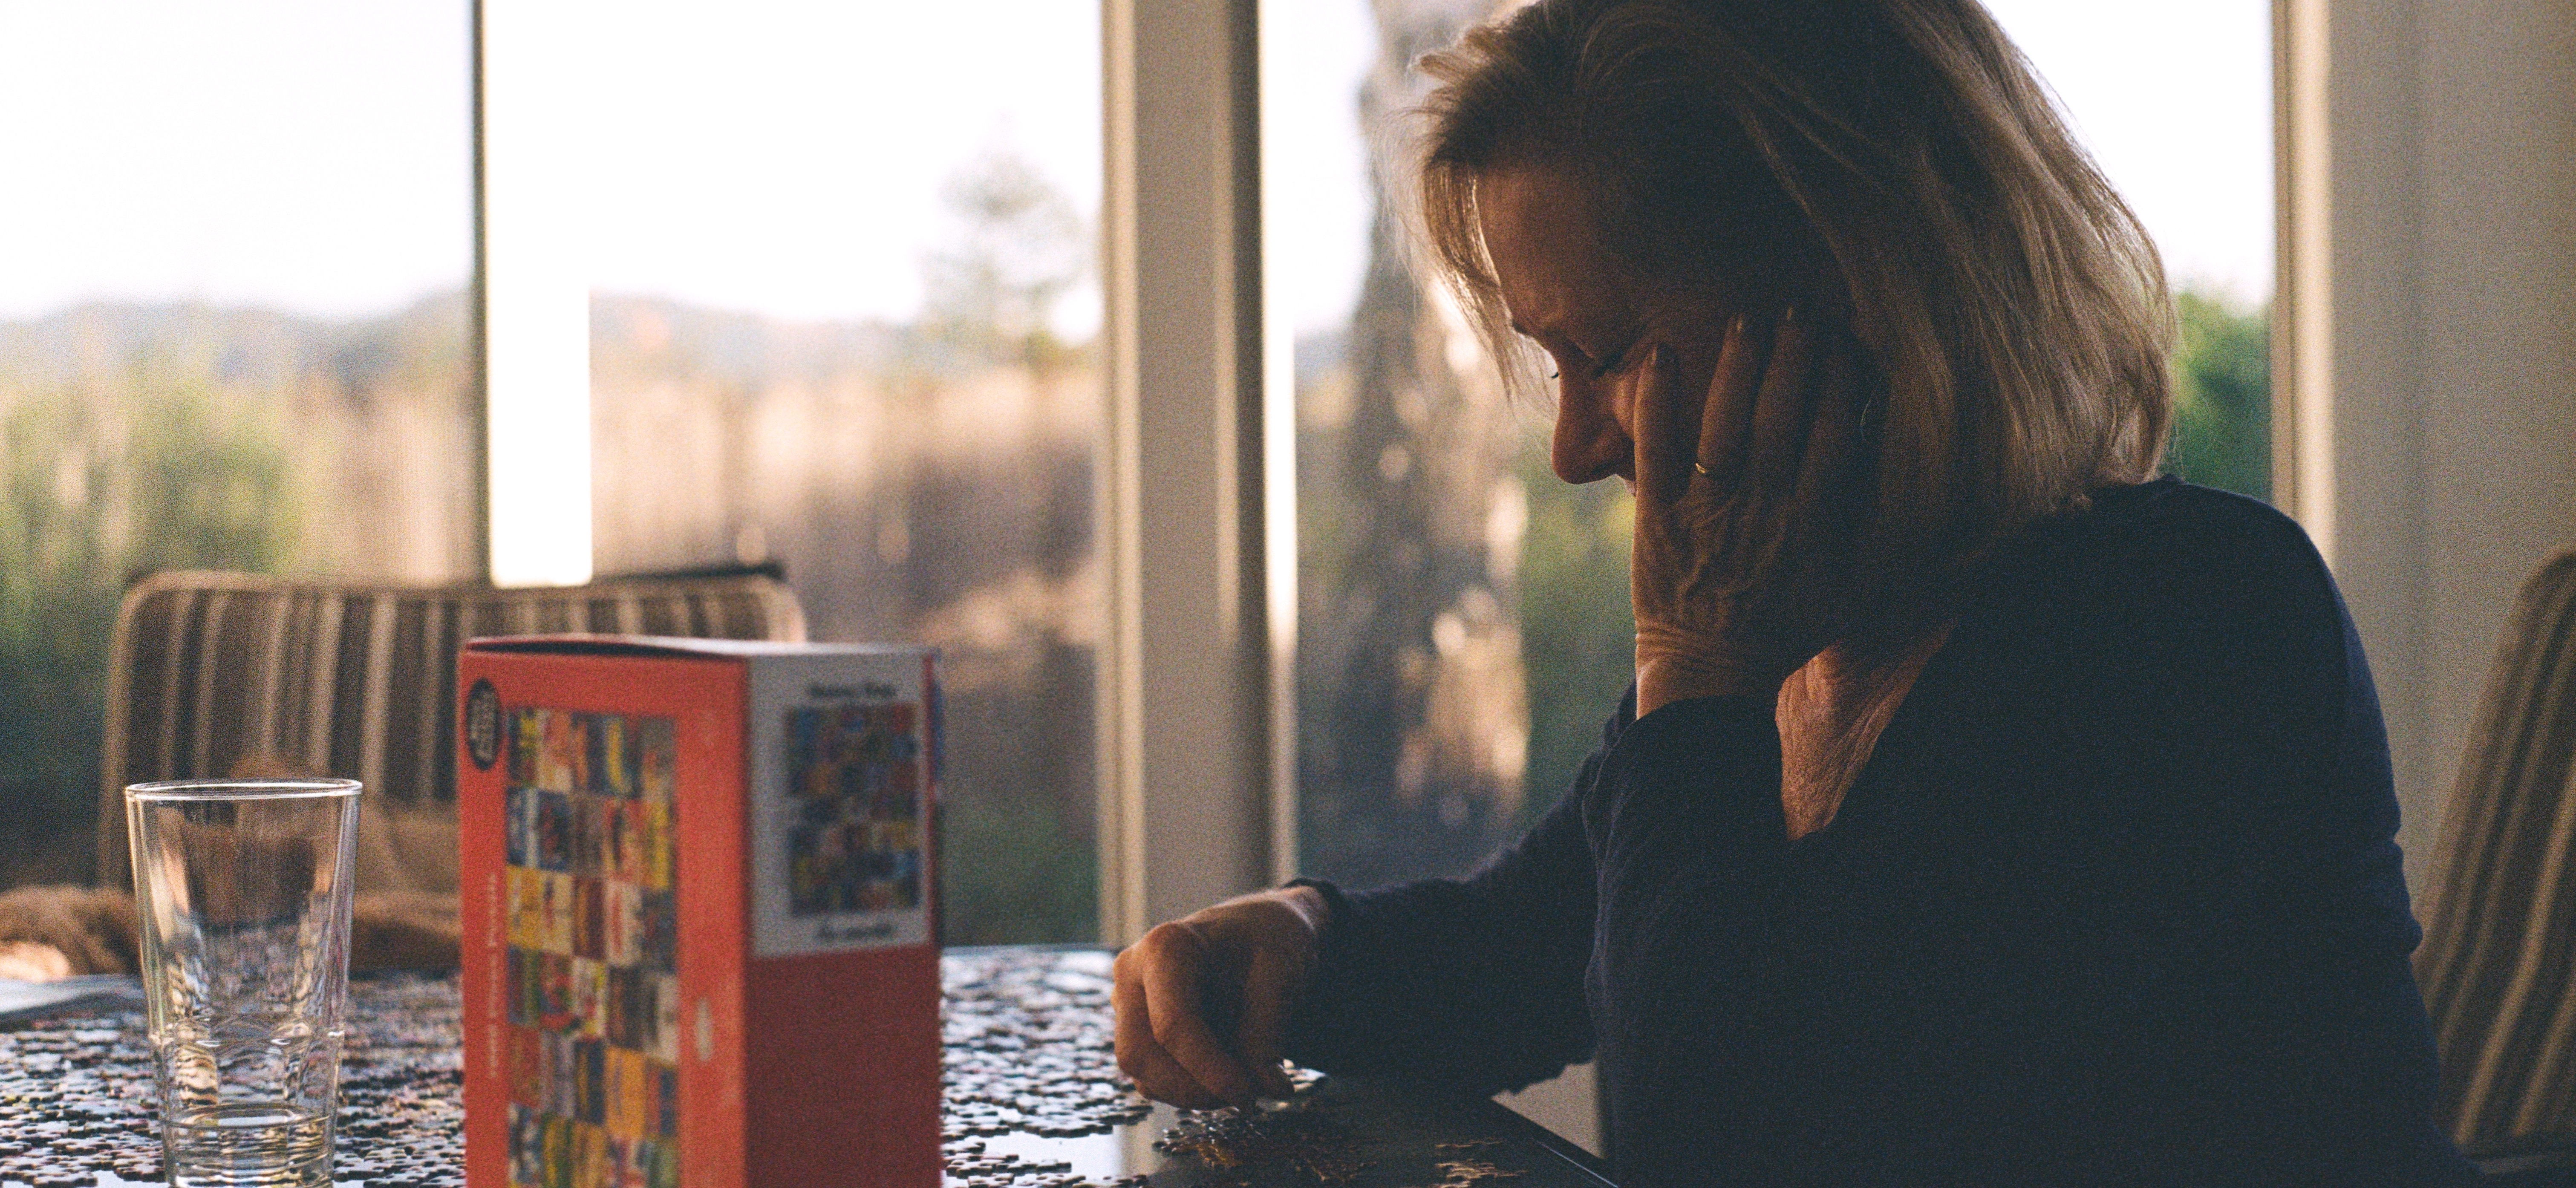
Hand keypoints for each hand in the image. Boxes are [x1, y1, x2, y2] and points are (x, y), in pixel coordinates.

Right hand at [1111, 885, 1325, 1107]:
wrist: (1257, 930)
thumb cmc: (1266, 939)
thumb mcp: (1281, 974)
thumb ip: (1267, 1032)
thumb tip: (1269, 1088)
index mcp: (1165, 947)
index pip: (1173, 1023)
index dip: (1208, 1069)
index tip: (1248, 1095)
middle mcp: (1133, 974)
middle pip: (1140, 1053)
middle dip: (1192, 1088)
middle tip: (1246, 1098)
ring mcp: (1129, 1003)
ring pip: (1142, 1073)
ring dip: (1193, 1093)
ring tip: (1244, 1083)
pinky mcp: (1136, 1029)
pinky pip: (1151, 1077)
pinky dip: (1189, 1089)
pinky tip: (1226, 1076)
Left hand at [1629, 308, 1869, 714]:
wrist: (1713, 675)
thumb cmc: (1786, 632)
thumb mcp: (1852, 592)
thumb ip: (1878, 539)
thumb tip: (1924, 496)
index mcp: (1813, 520)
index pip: (1836, 433)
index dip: (1841, 382)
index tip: (1846, 340)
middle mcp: (1764, 506)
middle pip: (1783, 416)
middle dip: (1793, 357)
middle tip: (1798, 308)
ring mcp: (1708, 509)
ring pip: (1725, 424)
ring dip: (1736, 367)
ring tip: (1746, 318)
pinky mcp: (1657, 516)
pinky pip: (1656, 450)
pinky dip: (1657, 402)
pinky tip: (1658, 355)